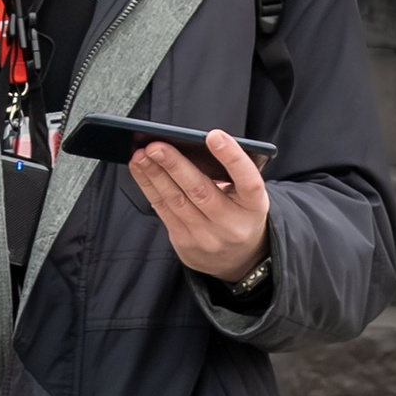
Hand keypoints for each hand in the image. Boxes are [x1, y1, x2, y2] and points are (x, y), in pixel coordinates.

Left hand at [127, 130, 271, 283]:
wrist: (238, 260)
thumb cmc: (240, 213)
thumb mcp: (247, 195)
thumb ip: (230, 173)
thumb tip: (189, 145)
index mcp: (254, 206)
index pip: (248, 181)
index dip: (232, 157)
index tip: (213, 135)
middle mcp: (232, 224)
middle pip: (200, 191)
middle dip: (174, 165)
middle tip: (155, 145)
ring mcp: (207, 237)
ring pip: (176, 201)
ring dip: (155, 175)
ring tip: (141, 154)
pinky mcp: (185, 243)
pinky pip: (163, 210)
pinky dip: (149, 186)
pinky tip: (140, 169)